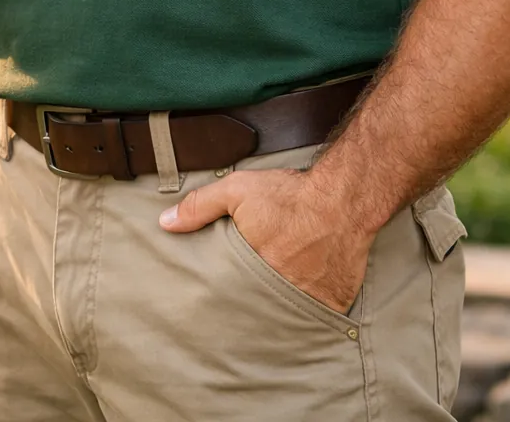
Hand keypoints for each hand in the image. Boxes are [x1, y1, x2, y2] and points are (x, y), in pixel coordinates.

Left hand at [159, 166, 372, 313]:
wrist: (343, 198)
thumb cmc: (290, 195)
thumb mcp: (237, 191)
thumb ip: (200, 206)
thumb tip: (166, 223)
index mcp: (253, 270)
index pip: (230, 299)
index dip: (223, 302)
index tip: (215, 306)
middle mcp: (280, 292)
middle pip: (257, 311)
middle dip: (249, 312)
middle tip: (238, 319)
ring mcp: (309, 301)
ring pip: (287, 317)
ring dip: (278, 314)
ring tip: (268, 316)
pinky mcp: (335, 302)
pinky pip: (317, 316)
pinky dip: (309, 311)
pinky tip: (302, 307)